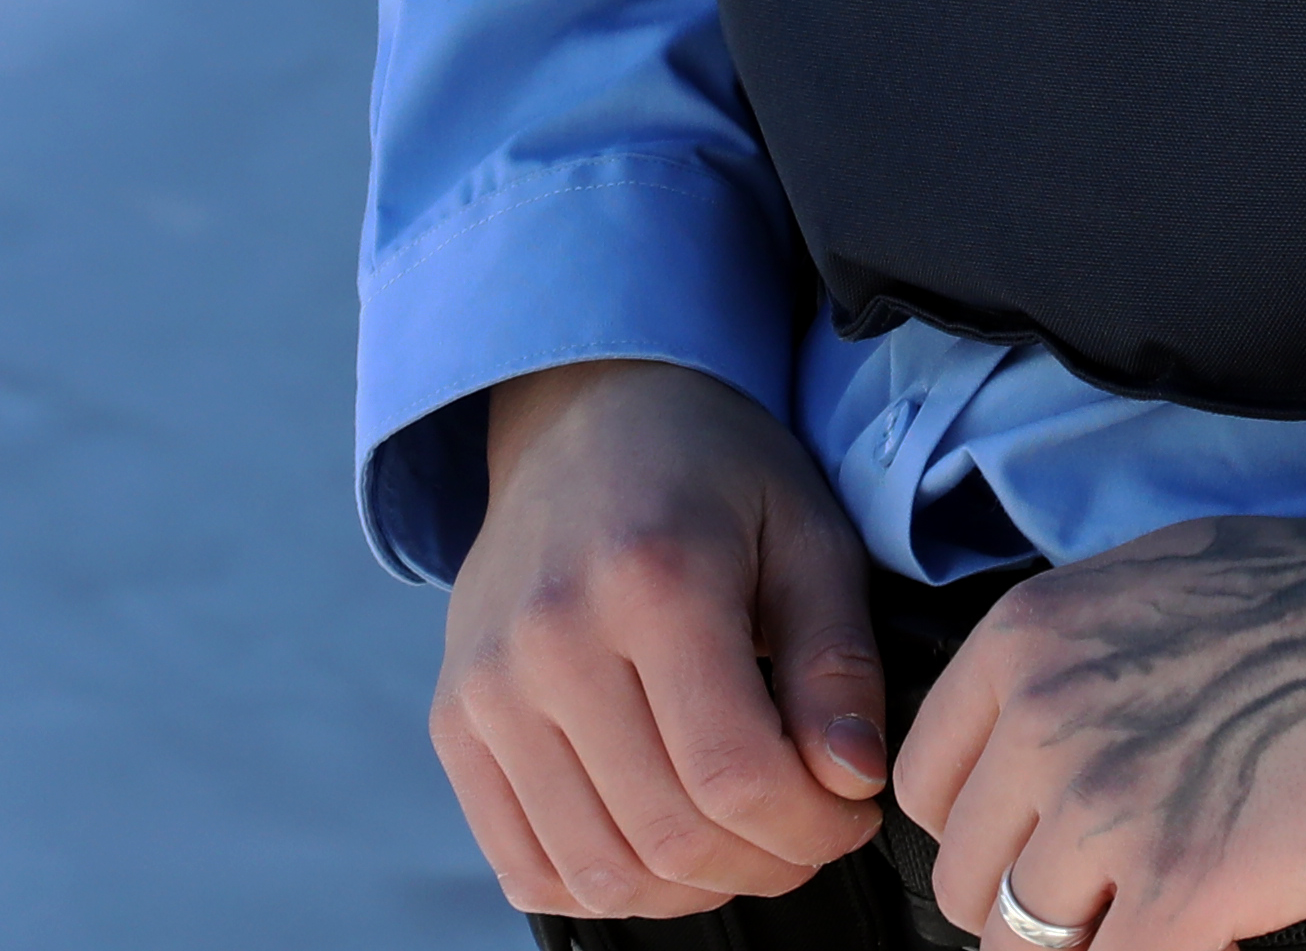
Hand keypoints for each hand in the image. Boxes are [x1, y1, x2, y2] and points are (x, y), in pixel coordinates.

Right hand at [434, 358, 892, 920]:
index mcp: (651, 580)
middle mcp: (550, 640)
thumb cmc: (711, 472)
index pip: (736, 777)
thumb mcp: (808, 535)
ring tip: (739, 836)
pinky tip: (658, 838)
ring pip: (599, 874)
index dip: (814, 827)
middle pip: (670, 838)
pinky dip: (604, 886)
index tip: (850, 810)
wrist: (586, 417)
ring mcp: (487, 689)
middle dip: (767, 863)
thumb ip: (836, 661)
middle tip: (806, 826)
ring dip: (692, 888)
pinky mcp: (454, 723)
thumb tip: (851, 779)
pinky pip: (526, 866)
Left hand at [895, 511, 1305, 950]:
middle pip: (963, 881)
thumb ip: (1064, 664)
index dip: (979, 833)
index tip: (1023, 846)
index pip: (923, 786)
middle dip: (1027, 902)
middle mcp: (1044, 723)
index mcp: (1026, 643)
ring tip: (1149, 918)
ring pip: (1023, 945)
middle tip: (1101, 896)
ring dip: (1088, 944)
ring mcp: (1108, 811)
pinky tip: (1209, 935)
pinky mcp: (1184, 888)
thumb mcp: (1145, 582)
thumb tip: (1027, 745)